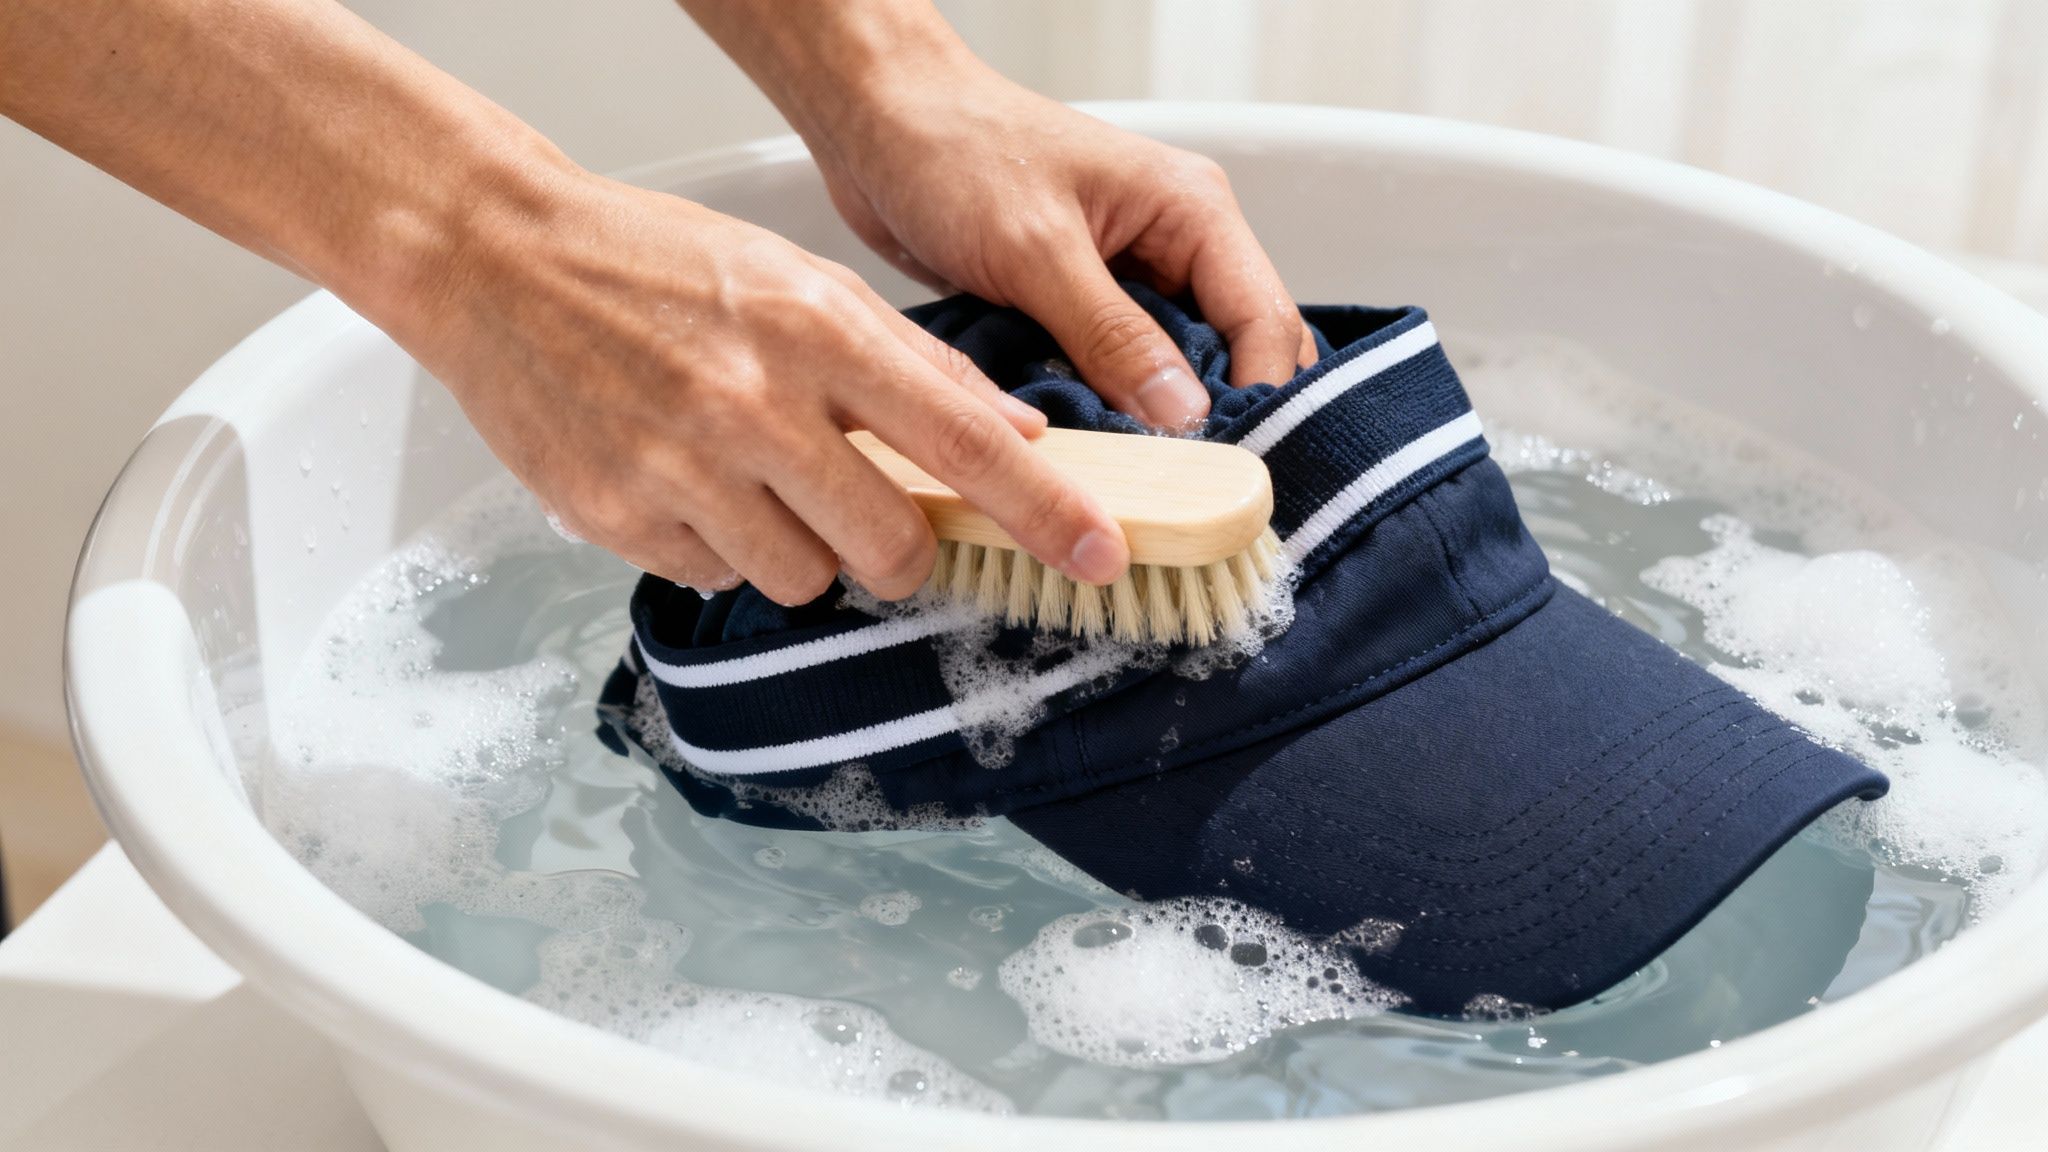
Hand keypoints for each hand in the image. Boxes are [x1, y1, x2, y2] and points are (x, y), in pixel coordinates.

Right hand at [398, 169, 1129, 601]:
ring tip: (754, 480)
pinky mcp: (617, 518)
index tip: (1101, 554)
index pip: (964, 445)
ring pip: (803, 580)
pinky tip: (688, 482)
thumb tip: (1015, 430)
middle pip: (891, 547)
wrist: (498, 261)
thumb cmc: (656, 262)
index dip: (1045, 512)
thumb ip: (913, 363)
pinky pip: (715, 578)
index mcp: (817, 331)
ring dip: (802, 550)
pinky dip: (721, 548)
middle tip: (874, 515)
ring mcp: (681, 469)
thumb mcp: (800, 280)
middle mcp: (755, 405)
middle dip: (902, 552)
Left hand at [804, 60, 1317, 429]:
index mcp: (1193, 212)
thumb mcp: (1037, 250)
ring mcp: (1127, 285)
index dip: (1260, 399)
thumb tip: (1184, 414)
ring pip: (1171, 378)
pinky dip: (1101, 413)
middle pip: (1231, 358)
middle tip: (1182, 487)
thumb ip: (1113, 334)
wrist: (876, 126)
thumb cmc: (953, 150)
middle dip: (1211, 421)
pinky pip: (1112, 380)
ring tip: (1127, 474)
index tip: (1230, 470)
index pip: (1266, 322)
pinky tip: (1080, 447)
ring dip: (1149, 424)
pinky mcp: (1079, 313)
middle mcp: (1173, 249)